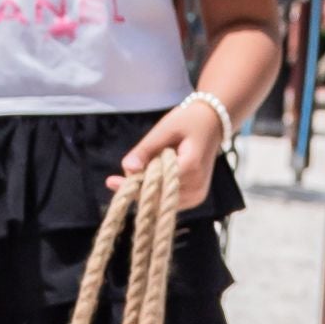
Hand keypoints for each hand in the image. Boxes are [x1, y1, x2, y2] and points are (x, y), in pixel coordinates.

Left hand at [112, 99, 226, 211]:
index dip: (134, 182)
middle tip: (117, 178)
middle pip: (157, 196)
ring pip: (160, 202)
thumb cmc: (188, 122)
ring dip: (146, 190)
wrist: (213, 124)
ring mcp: (198, 195)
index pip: (157, 183)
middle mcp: (197, 186)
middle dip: (138, 186)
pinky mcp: (196, 199)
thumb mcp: (165, 128)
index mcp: (192, 166)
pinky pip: (167, 202)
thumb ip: (145, 149)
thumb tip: (127, 168)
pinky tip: (153, 177)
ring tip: (145, 168)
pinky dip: (156, 192)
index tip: (111, 181)